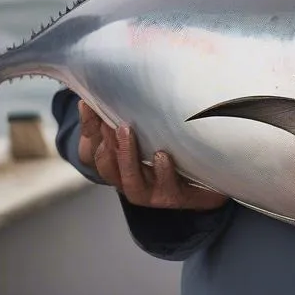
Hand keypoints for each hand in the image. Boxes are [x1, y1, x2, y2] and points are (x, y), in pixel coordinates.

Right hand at [78, 99, 228, 209]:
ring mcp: (151, 192)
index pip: (96, 149)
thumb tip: (88, 98)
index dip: (92, 130)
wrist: (207, 182)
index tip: (93, 106)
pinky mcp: (175, 196)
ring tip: (127, 132)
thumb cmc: (166, 151)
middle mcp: (131, 181)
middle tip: (111, 121)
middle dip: (108, 143)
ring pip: (132, 182)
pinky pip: (166, 188)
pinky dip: (163, 172)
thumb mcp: (139, 131)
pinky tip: (162, 156)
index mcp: (119, 164)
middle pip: (109, 168)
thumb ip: (112, 117)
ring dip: (127, 157)